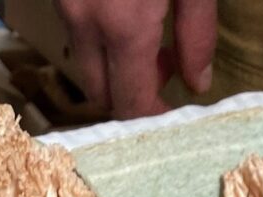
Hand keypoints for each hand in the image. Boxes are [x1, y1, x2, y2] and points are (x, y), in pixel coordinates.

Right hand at [55, 0, 216, 118]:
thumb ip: (197, 31)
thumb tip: (198, 84)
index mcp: (123, 26)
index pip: (131, 103)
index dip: (154, 119)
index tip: (174, 116)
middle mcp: (84, 21)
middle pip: (100, 93)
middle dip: (131, 96)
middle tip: (164, 70)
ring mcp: (64, 2)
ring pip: (84, 61)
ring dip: (112, 67)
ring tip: (146, 35)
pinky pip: (76, 29)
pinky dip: (99, 36)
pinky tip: (123, 11)